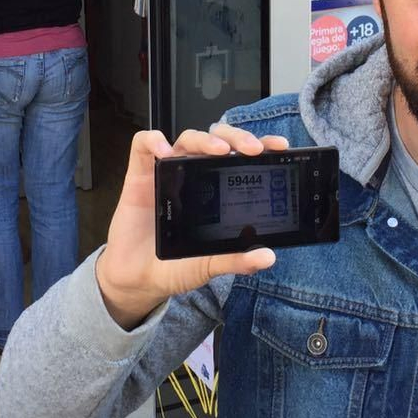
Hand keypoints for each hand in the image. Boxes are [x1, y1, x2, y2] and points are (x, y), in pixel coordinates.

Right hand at [95, 124, 286, 329]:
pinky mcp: (139, 175)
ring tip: (219, 150)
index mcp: (215, 190)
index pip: (240, 158)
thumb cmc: (174, 267)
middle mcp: (193, 175)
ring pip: (187, 138)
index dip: (261, 146)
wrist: (137, 280)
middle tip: (253, 149)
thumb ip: (235, 260)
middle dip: (237, 138)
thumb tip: (267, 257)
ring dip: (205, 138)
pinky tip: (164, 150)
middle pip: (217, 140)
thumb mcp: (208, 266)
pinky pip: (142, 145)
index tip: (279, 146)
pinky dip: (153, 140)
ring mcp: (166, 173)